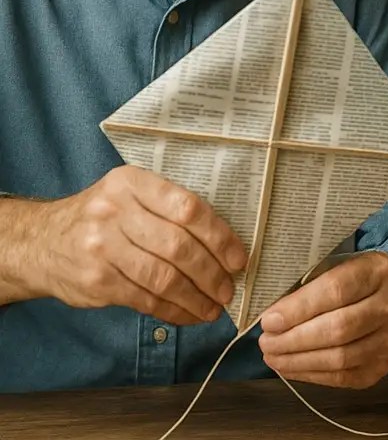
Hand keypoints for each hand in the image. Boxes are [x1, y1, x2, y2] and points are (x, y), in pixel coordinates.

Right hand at [23, 165, 245, 324]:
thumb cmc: (102, 218)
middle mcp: (114, 211)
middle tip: (228, 290)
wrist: (39, 242)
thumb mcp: (130, 196)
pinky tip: (188, 315)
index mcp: (132, 183)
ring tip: (213, 308)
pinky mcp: (95, 280)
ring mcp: (101, 247)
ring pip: (163, 277)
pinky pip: (144, 299)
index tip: (238, 259)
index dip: (220, 237)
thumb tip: (225, 246)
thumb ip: (169, 210)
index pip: (188, 208)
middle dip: (211, 273)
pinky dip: (173, 311)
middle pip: (178, 246)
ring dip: (195, 298)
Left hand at [259, 251, 387, 386]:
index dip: (299, 308)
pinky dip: (310, 374)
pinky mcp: (382, 366)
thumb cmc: (360, 281)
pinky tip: (290, 366)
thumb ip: (311, 283)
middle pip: (338, 328)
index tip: (269, 320)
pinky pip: (342, 377)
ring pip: (339, 358)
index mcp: (380, 271)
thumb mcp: (342, 265)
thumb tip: (272, 312)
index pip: (336, 290)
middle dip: (294, 339)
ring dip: (298, 360)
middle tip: (266, 341)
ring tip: (272, 356)